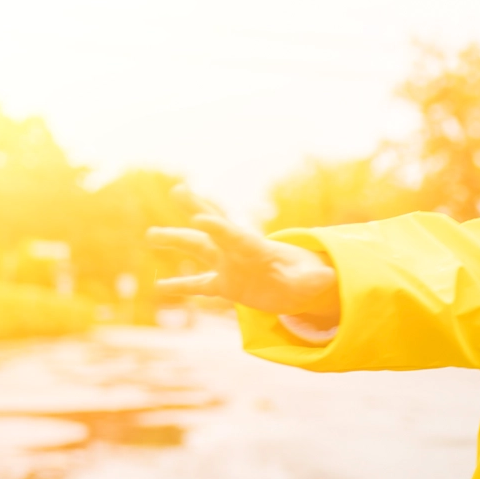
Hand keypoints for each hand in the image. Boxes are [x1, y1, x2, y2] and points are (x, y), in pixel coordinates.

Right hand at [147, 187, 339, 320]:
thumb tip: (329, 276)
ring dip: (176, 240)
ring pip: (199, 250)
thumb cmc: (303, 279)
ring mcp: (228, 266)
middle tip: (179, 191)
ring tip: (150, 234)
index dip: (220, 229)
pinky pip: (199, 284)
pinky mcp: (225, 284)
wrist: (297, 284)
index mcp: (258, 249)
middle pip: (214, 230)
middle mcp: (238, 253)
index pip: (237, 237)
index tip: (201, 219)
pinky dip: (182, 286)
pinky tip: (160, 287)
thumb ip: (314, 279)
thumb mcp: (310, 281)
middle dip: (198, 209)